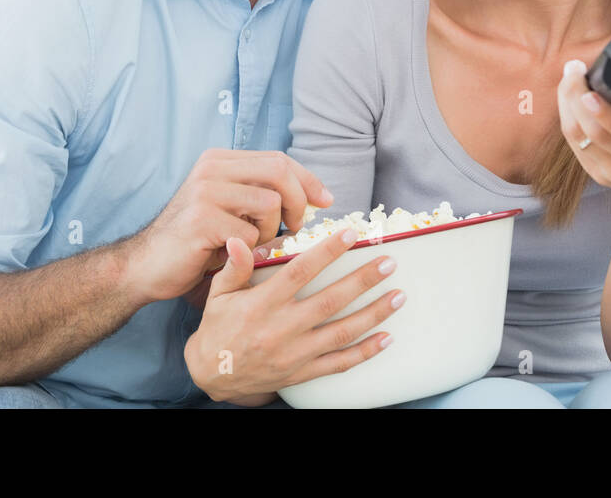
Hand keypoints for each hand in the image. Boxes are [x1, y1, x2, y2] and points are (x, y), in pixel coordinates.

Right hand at [124, 149, 331, 305]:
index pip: (279, 159)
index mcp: (219, 160)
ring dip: (272, 231)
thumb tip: (319, 196)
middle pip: (279, 171)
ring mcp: (204, 192)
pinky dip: (251, 251)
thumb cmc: (196, 241)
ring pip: (269, 204)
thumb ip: (262, 194)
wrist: (146, 266)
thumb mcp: (229, 207)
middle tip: (296, 228)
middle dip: (299, 202)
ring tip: (254, 244)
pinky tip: (234, 256)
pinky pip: (250, 235)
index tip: (326, 200)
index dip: (307, 180)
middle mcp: (211, 169)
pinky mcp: (200, 221)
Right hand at [184, 227, 403, 402]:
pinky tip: (387, 338)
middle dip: (363, 281)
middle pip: (330, 301)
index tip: (351, 234)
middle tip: (389, 262)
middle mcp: (281, 329)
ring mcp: (294, 354)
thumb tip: (238, 238)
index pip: (300, 273)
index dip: (327, 252)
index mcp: (261, 305)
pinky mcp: (301, 373)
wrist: (212, 376)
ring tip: (398, 296)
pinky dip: (365, 352)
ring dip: (374, 314)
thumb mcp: (218, 294)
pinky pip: (339, 364)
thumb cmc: (217, 327)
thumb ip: (234, 267)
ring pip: (342, 333)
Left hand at [556, 59, 610, 198]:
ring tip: (569, 79)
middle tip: (573, 69)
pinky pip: (577, 147)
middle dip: (578, 99)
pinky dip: (569, 120)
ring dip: (568, 106)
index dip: (609, 116)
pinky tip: (569, 102)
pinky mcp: (603, 178)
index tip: (588, 93)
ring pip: (582, 139)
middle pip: (599, 135)